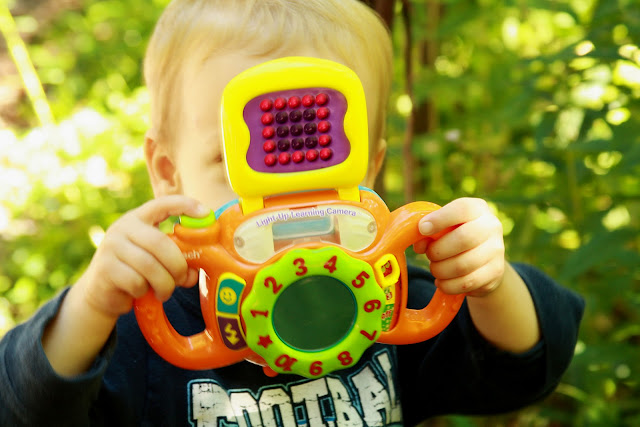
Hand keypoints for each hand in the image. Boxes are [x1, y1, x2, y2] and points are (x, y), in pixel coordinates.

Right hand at [77, 195, 209, 318]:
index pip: (162, 203)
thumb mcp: (156, 260)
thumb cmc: (136, 272)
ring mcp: (111, 246)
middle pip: (160, 242)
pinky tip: (141, 292)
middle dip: (178, 265)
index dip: (185, 205)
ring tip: (164, 291)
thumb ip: (175, 261)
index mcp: (139, 218)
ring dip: (164, 284)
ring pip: (150, 266)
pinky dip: (144, 290)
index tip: (205, 213)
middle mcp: (123, 227)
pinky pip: (136, 281)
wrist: (99, 292)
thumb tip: (194, 274)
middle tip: (182, 279)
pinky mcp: (105, 268)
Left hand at [414, 198, 504, 296]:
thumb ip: (429, 232)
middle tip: (429, 255)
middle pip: (463, 239)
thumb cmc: (455, 236)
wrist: (484, 258)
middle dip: (438, 250)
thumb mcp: (444, 227)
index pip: (462, 209)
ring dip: (440, 270)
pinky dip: (447, 285)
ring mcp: (497, 250)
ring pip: (463, 265)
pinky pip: (466, 283)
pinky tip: (441, 281)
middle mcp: (491, 226)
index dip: (439, 219)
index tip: (423, 229)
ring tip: (435, 268)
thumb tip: (419, 245)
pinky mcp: (496, 272)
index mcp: (477, 209)